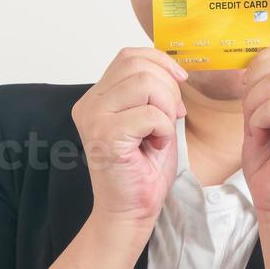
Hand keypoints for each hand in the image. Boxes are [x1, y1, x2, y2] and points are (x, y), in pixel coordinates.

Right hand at [71, 47, 188, 233]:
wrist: (129, 212)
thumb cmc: (142, 171)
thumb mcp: (152, 120)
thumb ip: (153, 92)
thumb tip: (172, 69)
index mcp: (97, 97)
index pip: (129, 56)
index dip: (160, 62)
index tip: (180, 82)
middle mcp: (89, 103)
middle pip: (138, 65)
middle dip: (168, 88)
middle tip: (171, 117)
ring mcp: (94, 118)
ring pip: (145, 83)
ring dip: (166, 108)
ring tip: (159, 133)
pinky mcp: (105, 135)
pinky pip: (150, 114)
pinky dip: (163, 129)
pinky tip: (154, 146)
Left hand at [241, 44, 269, 225]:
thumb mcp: (269, 118)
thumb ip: (268, 89)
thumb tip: (254, 60)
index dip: (264, 62)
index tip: (250, 87)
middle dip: (256, 80)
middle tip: (250, 109)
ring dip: (254, 104)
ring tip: (258, 128)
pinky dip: (257, 120)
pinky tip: (262, 138)